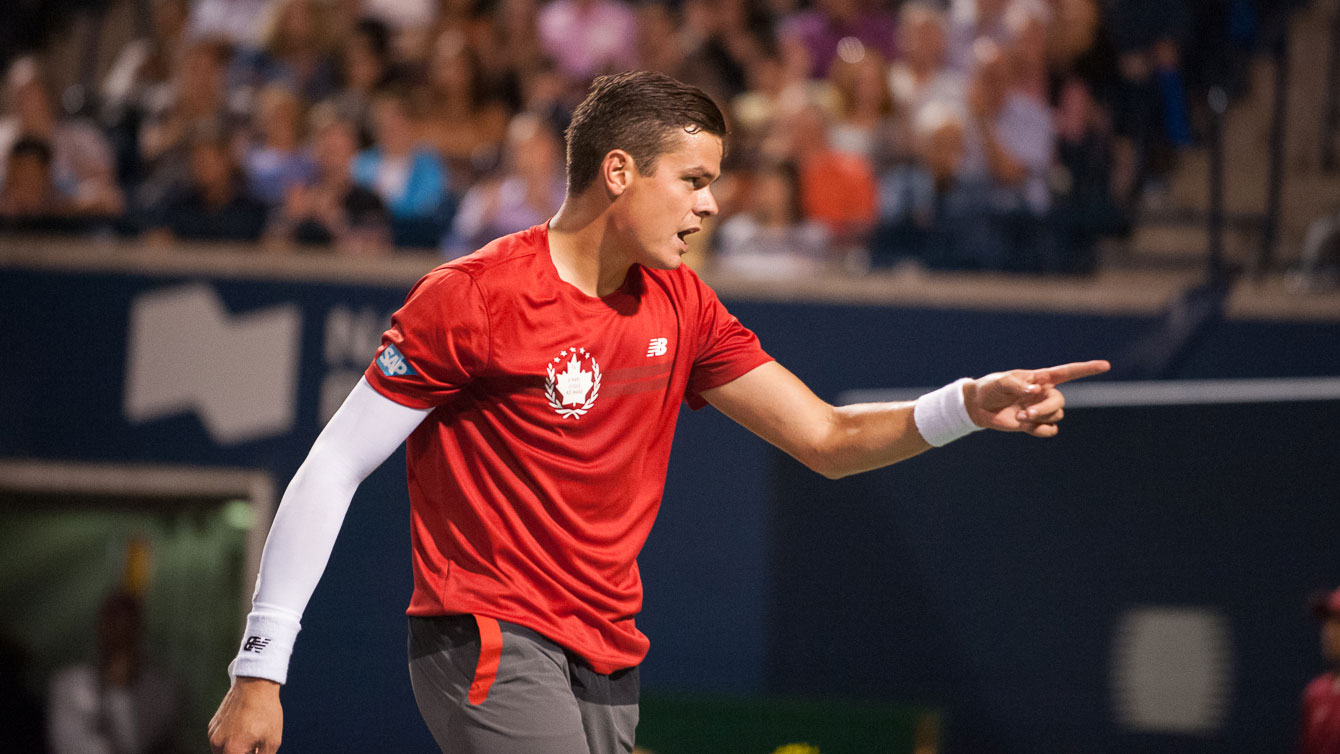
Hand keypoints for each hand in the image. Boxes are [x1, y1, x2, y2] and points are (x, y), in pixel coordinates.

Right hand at [208, 677, 282, 753]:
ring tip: (251, 737)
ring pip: (222, 752)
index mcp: (231, 750)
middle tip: (254, 746)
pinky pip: (219, 741)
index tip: (255, 749)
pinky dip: (230, 741)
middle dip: (241, 753)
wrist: (255, 684)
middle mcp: (217, 744)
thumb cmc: (265, 712)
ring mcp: (212, 734)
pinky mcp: (212, 725)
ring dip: (234, 750)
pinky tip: (244, 730)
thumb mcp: (272, 741)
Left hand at [963, 360, 1109, 436]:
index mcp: (1040, 379)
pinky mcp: (1035, 424)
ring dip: (1040, 419)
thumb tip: (1036, 391)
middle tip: (1026, 413)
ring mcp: (1041, 409)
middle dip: (1045, 410)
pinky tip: (1027, 426)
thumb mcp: (1001, 382)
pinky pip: (1050, 430)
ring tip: (1020, 416)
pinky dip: (1040, 430)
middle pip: (1059, 402)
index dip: (1086, 369)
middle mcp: (1044, 393)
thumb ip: (1019, 385)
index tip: (1106, 365)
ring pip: (1056, 416)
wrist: (978, 406)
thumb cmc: (990, 387)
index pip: (1067, 372)